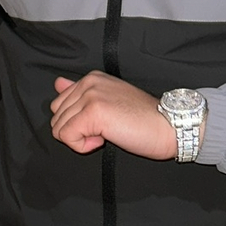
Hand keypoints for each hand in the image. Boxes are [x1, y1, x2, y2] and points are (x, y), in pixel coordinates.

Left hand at [51, 72, 176, 159]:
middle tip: (105, 130)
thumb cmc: (144, 119)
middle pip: (57, 117)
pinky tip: (104, 140)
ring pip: (59, 128)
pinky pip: (67, 137)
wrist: (168, 127)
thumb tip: (58, 83)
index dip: (77, 123)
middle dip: (76, 131)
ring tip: (107, 133)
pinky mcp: (93, 113)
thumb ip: (79, 92)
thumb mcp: (108, 100)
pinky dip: (82, 146)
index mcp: (91, 78)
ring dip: (80, 139)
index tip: (102, 124)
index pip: (59, 105)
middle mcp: (89, 83)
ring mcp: (90, 96)